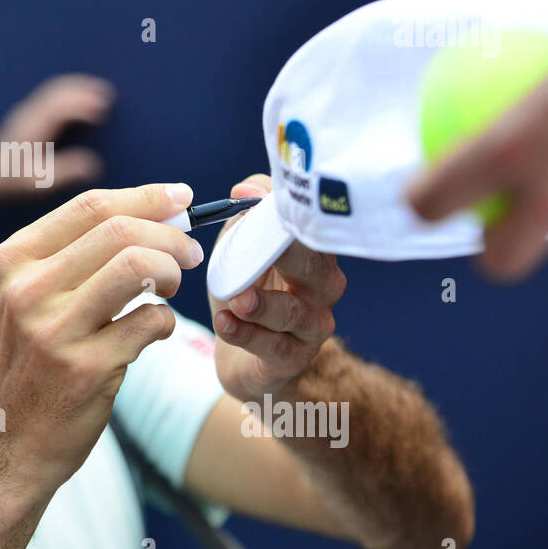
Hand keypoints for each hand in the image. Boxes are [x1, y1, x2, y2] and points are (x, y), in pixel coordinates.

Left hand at [0, 73, 114, 208]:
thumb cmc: (9, 183)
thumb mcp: (38, 182)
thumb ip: (66, 173)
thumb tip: (94, 165)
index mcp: (33, 128)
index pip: (61, 107)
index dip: (84, 105)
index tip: (104, 109)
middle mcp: (29, 115)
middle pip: (58, 92)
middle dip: (84, 89)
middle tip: (109, 93)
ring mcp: (26, 114)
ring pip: (54, 91)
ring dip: (76, 88)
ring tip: (99, 92)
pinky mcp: (25, 118)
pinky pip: (50, 97)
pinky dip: (67, 93)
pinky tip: (78, 101)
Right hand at [0, 183, 204, 498]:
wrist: (2, 446)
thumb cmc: (25, 367)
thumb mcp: (20, 301)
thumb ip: (68, 259)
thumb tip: (148, 214)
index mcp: (11, 261)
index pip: (90, 207)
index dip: (147, 197)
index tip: (181, 198)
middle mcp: (27, 289)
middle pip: (121, 230)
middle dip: (171, 235)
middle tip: (190, 253)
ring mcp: (54, 330)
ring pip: (140, 267)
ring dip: (172, 273)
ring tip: (172, 288)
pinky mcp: (85, 368)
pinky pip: (150, 322)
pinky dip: (164, 322)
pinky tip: (153, 331)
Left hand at [207, 174, 347, 402]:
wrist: (247, 359)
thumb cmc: (251, 291)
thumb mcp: (243, 247)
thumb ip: (248, 213)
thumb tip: (245, 188)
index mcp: (313, 253)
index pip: (312, 228)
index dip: (293, 214)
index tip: (270, 201)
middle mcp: (322, 288)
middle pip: (316, 267)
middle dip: (290, 255)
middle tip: (265, 246)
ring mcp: (311, 326)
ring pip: (294, 313)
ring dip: (264, 304)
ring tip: (238, 298)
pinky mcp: (291, 359)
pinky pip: (272, 346)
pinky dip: (245, 333)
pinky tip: (225, 323)